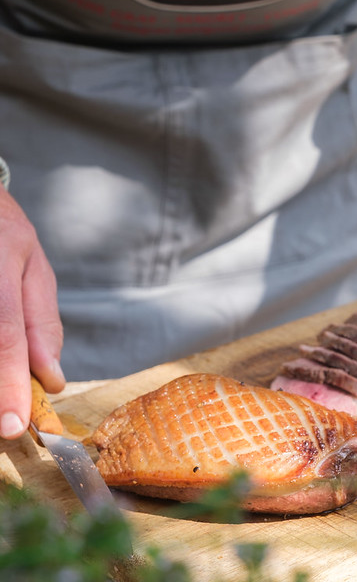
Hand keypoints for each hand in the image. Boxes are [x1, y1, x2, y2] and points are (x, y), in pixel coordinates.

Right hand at [0, 186, 64, 438]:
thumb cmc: (1, 231)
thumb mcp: (31, 264)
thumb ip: (41, 319)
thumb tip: (51, 377)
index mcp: (2, 261)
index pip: (6, 332)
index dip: (8, 383)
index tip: (15, 424)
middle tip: (6, 425)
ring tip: (4, 401)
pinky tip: (1, 373)